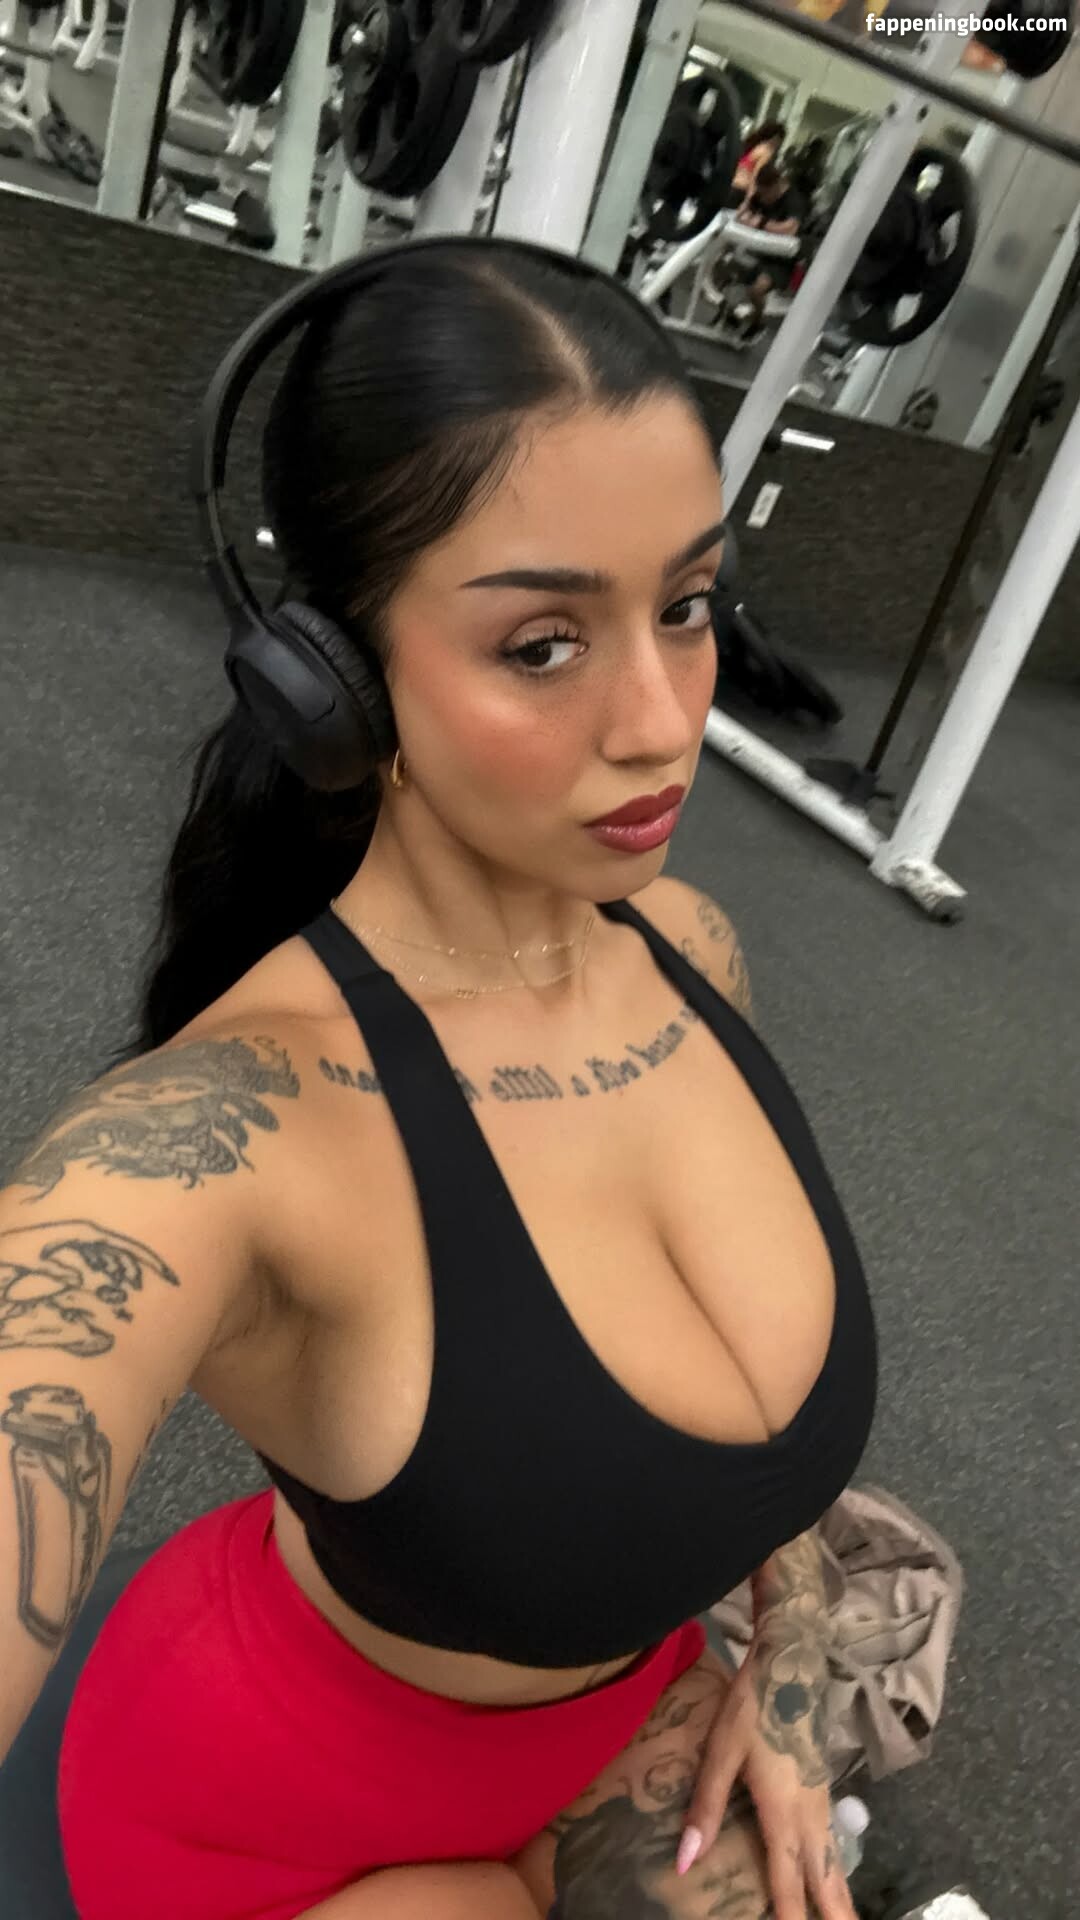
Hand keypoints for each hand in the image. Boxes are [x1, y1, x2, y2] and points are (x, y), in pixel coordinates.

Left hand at [676, 1642, 856, 1919]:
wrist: (791, 1663)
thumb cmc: (751, 1706)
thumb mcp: (721, 1753)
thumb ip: (705, 1808)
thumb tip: (684, 1862)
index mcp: (783, 1812)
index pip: (788, 1881)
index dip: (792, 1917)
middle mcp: (810, 1814)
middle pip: (828, 1880)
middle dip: (836, 1914)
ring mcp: (821, 1800)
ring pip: (835, 1863)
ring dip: (839, 1896)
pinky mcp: (823, 1786)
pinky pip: (834, 1843)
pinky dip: (836, 1870)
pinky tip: (830, 1874)